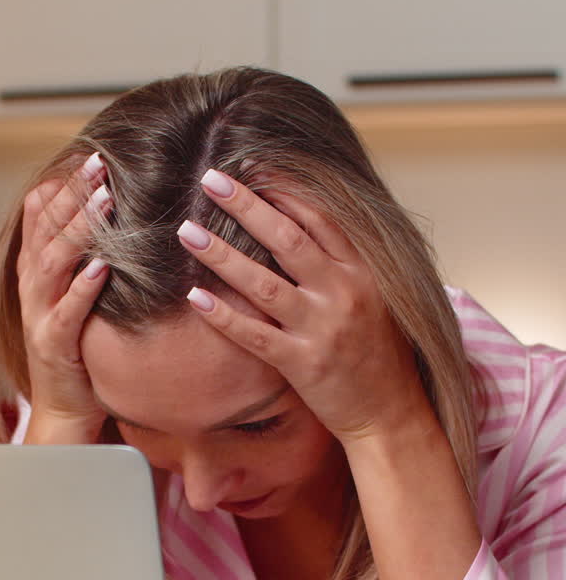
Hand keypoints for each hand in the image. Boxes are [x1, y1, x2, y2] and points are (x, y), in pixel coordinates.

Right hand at [18, 153, 111, 433]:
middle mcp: (32, 287)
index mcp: (36, 271)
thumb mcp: (76, 296)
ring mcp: (40, 315)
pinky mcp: (54, 344)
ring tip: (104, 201)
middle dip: (72, 193)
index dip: (61, 183)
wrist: (64, 410)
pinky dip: (83, 287)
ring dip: (79, 229)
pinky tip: (101, 267)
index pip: (40, 215)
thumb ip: (84, 259)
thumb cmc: (80, 350)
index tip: (89, 152)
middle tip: (100, 162)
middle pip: (47, 229)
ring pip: (53, 262)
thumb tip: (111, 215)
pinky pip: (68, 311)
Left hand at [177, 169, 429, 448]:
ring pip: (263, 283)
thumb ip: (343, 263)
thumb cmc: (379, 354)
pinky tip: (195, 297)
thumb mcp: (376, 297)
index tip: (251, 166)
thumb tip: (302, 224)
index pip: (319, 217)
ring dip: (221, 254)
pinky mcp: (303, 364)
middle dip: (245, 205)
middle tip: (210, 179)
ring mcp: (322, 329)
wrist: (392, 413)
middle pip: (286, 238)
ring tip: (187, 232)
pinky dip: (224, 316)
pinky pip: (255, 335)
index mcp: (363, 271)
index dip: (283, 188)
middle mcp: (344, 293)